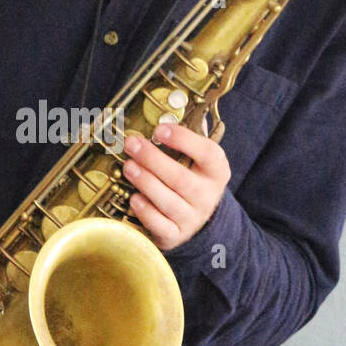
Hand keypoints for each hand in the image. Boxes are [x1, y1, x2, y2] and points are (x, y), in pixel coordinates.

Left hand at [123, 121, 230, 251]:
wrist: (199, 222)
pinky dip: (146, 212)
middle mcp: (207, 196)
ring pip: (169, 201)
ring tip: (129, 166)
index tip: (160, 129)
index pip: (208, 153)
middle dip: (153, 160)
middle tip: (132, 144)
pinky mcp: (176, 235)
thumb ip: (185, 140)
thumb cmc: (191, 181)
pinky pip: (160, 225)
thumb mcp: (197, 161)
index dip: (184, 140)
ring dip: (146, 182)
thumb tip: (164, 110)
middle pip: (181, 179)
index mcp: (217, 172)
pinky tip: (134, 198)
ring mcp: (192, 218)